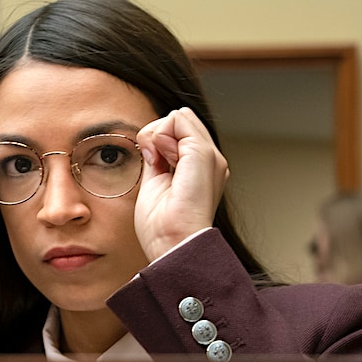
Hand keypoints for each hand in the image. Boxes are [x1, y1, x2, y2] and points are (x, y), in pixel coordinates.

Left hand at [134, 107, 228, 260]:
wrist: (172, 246)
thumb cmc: (162, 228)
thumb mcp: (156, 184)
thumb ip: (157, 161)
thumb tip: (151, 143)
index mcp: (202, 169)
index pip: (179, 131)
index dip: (158, 141)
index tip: (153, 165)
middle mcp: (211, 161)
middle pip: (179, 119)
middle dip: (158, 134)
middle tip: (155, 163)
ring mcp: (210, 156)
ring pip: (178, 116)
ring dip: (158, 135)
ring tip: (160, 164)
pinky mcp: (202, 154)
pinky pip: (176, 119)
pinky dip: (159, 136)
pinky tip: (162, 160)